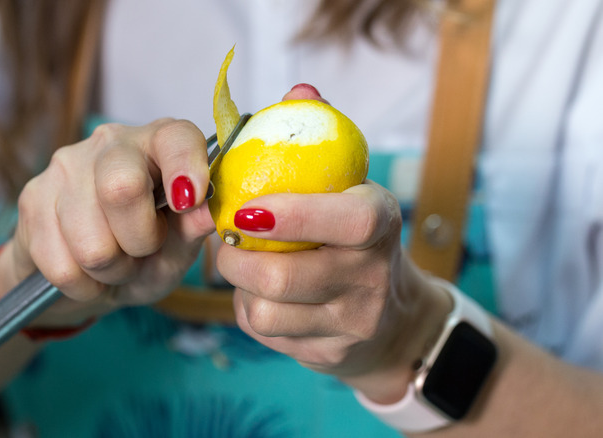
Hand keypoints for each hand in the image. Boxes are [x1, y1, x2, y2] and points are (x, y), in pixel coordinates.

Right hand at [0, 118, 216, 324]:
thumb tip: (210, 212)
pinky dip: (82, 285)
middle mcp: (110, 143)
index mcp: (157, 144)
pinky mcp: (32, 197)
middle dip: (138, 241)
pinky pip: (63, 266)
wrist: (80, 275)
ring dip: (111, 271)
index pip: (174, 137)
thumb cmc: (142, 255)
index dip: (185, 167)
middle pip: (121, 188)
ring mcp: (65, 166)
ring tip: (114, 263)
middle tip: (141, 251)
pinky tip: (85, 272)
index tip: (188, 202)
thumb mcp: (177, 248)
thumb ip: (192, 229)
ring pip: (92, 244)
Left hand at [217, 85, 452, 402]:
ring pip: (265, 311)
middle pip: (284, 277)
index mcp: (381, 222)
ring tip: (244, 263)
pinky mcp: (328, 354)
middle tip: (225, 236)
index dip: (295, 215)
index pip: (351, 222)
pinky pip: (265, 333)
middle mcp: (372, 276)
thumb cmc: (354, 236)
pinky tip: (262, 295)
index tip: (245, 208)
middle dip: (235, 257)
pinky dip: (249, 310)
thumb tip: (300, 93)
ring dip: (239, 285)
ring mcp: (352, 322)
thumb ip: (321, 138)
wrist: (392, 320)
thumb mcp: (349, 186)